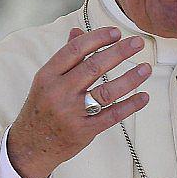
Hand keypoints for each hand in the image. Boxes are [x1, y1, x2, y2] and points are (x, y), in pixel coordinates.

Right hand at [7, 26, 150, 177]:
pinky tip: (144, 96)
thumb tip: (78, 31)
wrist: (30, 145)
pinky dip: (130, 105)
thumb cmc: (42, 107)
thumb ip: (65, 57)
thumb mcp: (46, 80)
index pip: (74, 50)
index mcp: (48, 75)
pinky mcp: (84, 130)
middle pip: (93, 67)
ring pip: (106, 92)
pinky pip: (112, 115)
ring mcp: (72, 112)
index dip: (97, 38)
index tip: (116, 32)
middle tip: (138, 43)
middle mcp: (59, 92)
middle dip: (119, 52)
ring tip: (146, 68)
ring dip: (130, 79)